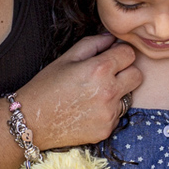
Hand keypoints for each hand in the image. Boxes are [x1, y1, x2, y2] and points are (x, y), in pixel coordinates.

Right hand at [20, 35, 141, 149]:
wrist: (31, 122)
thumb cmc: (46, 86)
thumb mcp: (66, 58)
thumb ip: (93, 43)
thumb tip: (112, 38)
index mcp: (99, 69)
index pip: (130, 54)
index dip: (121, 53)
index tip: (112, 56)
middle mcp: (109, 92)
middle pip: (137, 75)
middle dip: (126, 71)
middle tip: (106, 75)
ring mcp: (109, 113)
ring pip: (129, 96)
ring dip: (117, 93)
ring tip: (92, 94)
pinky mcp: (107, 130)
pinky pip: (117, 115)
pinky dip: (108, 111)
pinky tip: (88, 110)